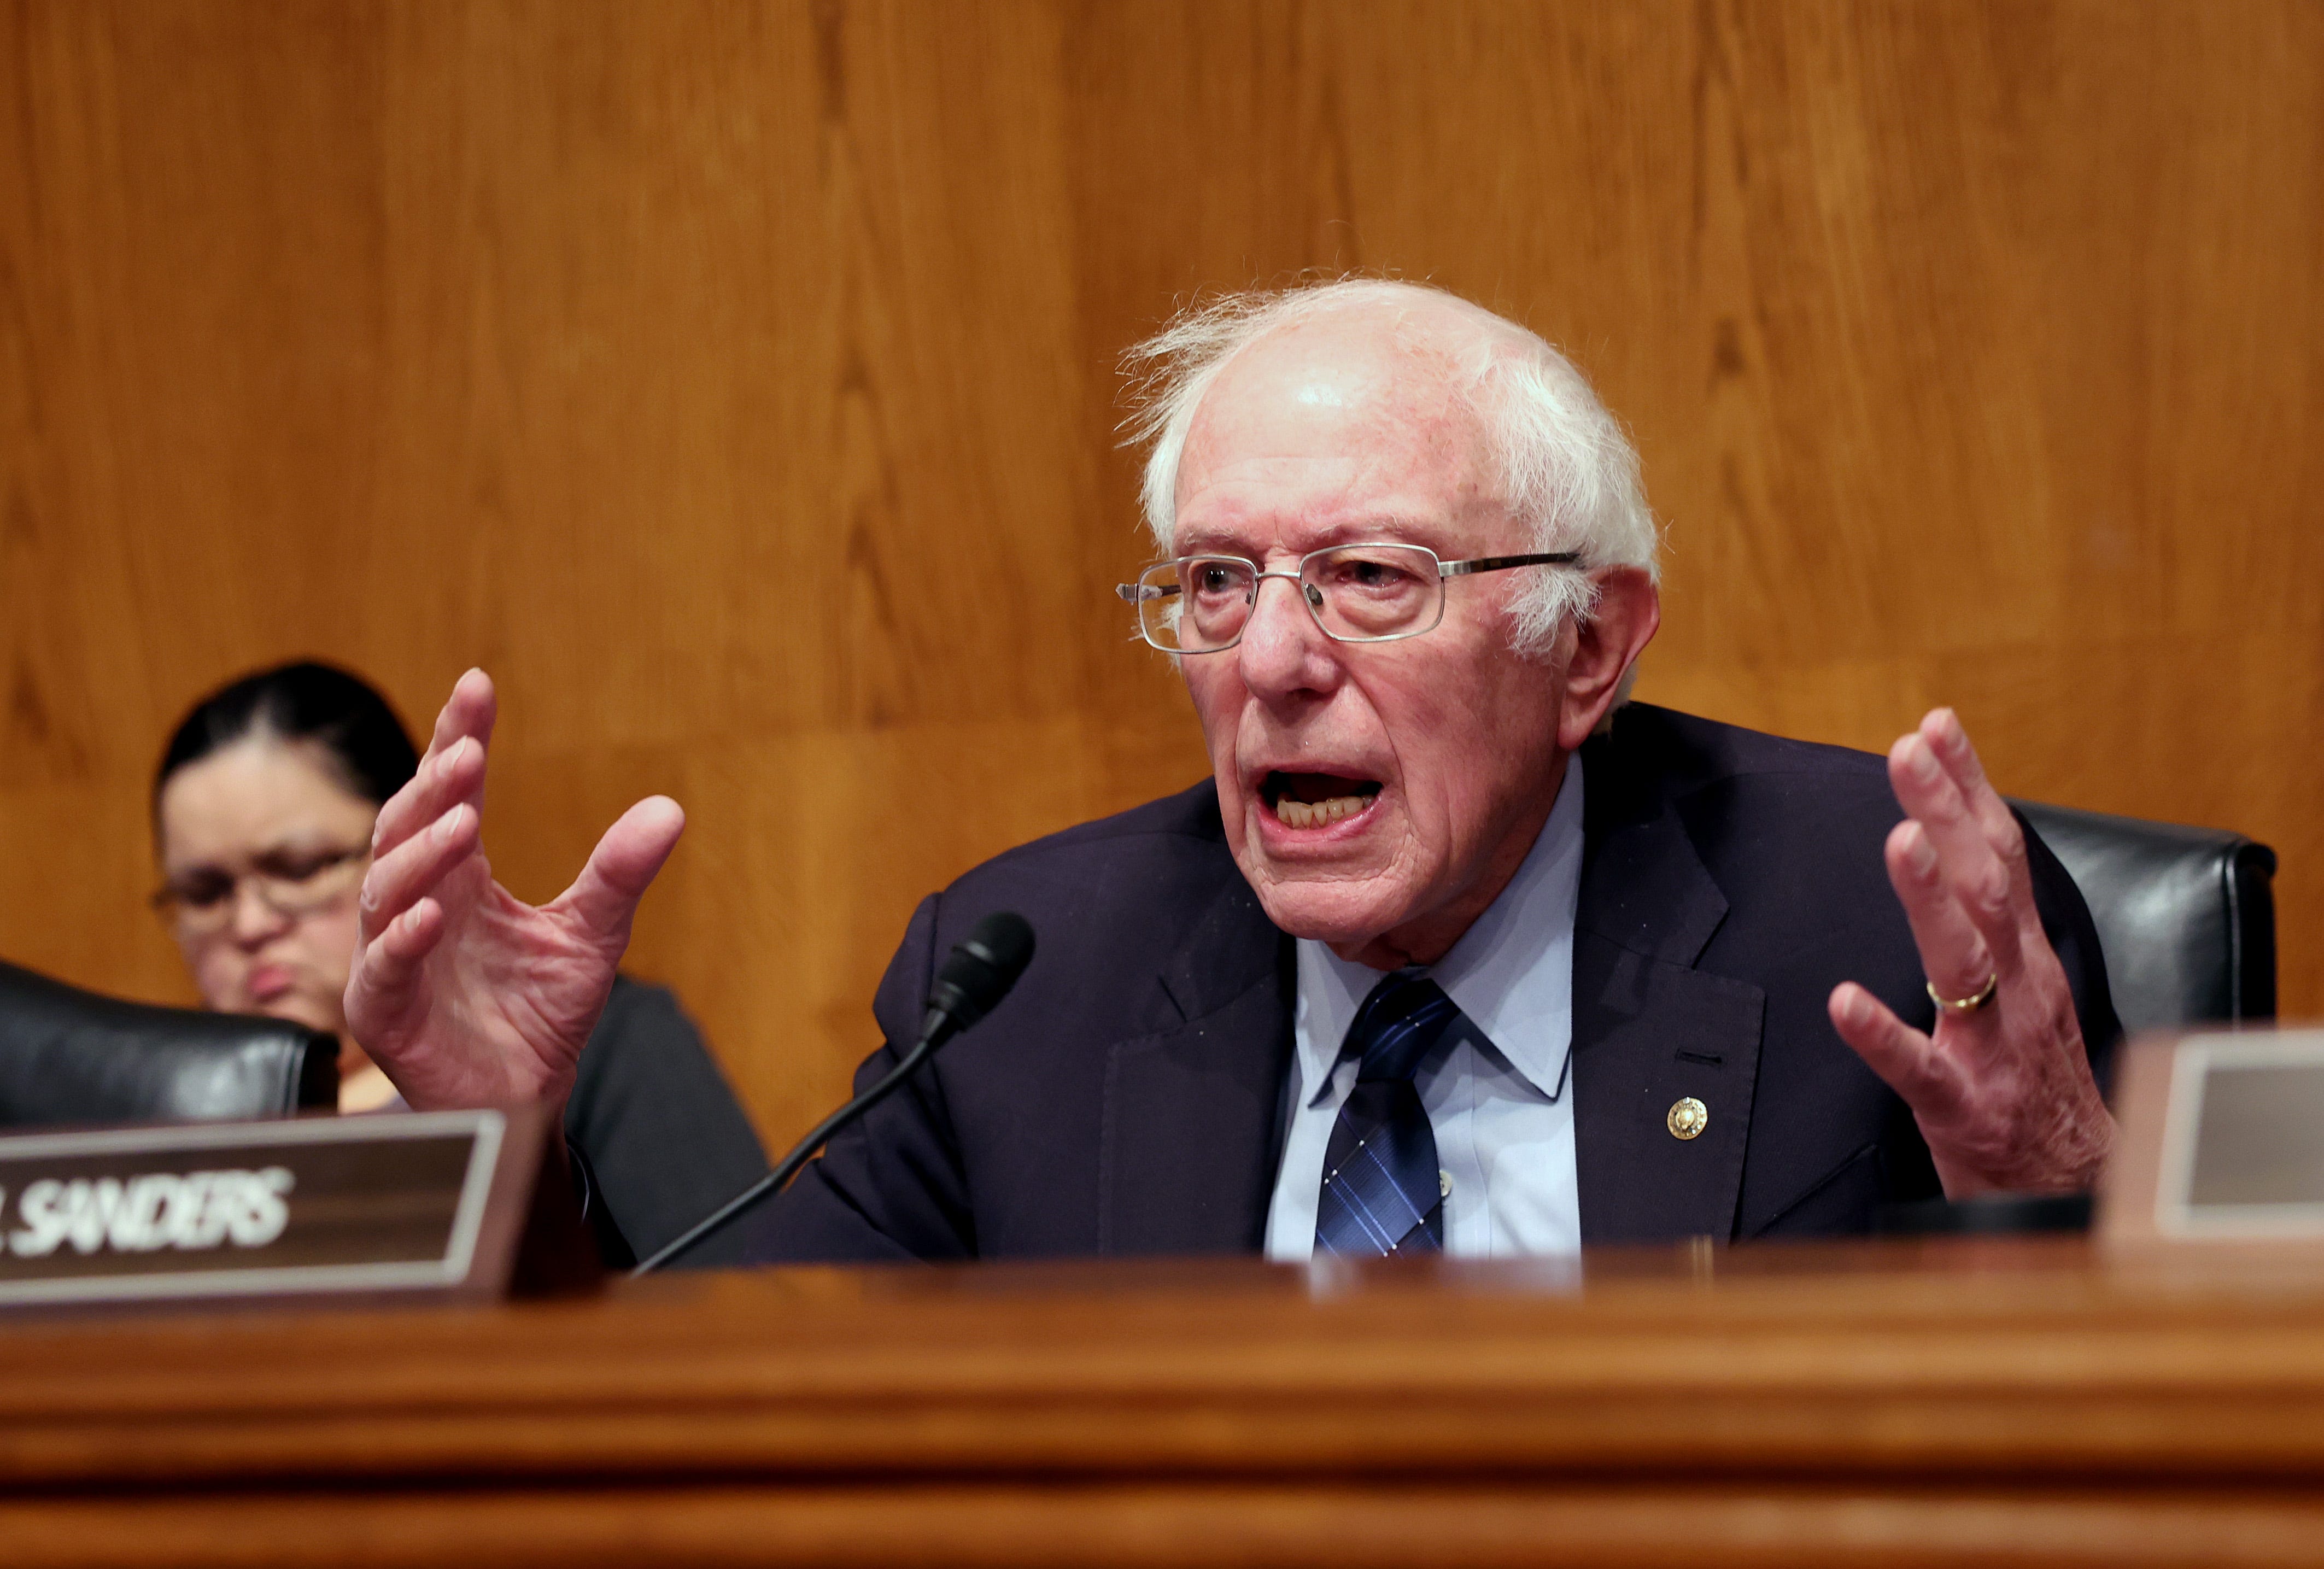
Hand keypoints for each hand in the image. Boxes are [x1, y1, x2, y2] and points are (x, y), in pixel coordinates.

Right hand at [343, 670, 685, 1111]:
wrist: (527, 1093)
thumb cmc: (540, 1012)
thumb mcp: (592, 934)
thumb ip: (619, 873)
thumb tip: (669, 809)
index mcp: (461, 876)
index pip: (451, 792)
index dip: (458, 737)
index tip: (477, 686)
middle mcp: (419, 902)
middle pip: (409, 826)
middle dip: (435, 786)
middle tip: (469, 749)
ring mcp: (394, 953)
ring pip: (387, 887)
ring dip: (422, 851)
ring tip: (463, 821)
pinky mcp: (385, 1010)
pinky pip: (384, 967)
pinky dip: (404, 939)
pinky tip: (433, 916)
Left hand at [1828, 708, 2113, 1195]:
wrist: (2074, 1190)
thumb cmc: (2033, 1083)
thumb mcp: (2023, 988)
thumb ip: (1991, 924)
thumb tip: (1954, 843)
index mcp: (2028, 958)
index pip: (2004, 854)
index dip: (1972, 788)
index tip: (1938, 727)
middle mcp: (2020, 991)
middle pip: (1987, 887)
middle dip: (1948, 814)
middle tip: (1909, 749)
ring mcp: (1993, 1049)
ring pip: (1963, 963)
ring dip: (1930, 898)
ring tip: (1900, 842)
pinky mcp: (1963, 1109)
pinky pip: (1918, 1068)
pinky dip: (1881, 1033)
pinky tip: (1845, 1003)